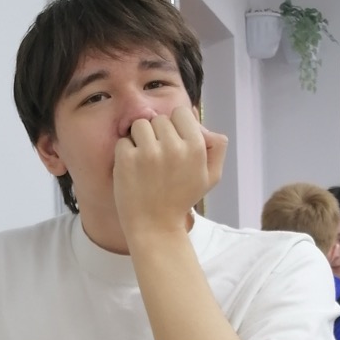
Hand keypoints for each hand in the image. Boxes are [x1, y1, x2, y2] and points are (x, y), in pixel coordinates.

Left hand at [113, 107, 227, 241]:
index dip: (176, 126)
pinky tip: (133, 170)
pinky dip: (125, 152)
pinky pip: (123, 140)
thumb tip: (198, 114)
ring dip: (140, 140)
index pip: (181, 112)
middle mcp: (174, 147)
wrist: (155, 226)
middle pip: (159, 119)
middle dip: (157, 135)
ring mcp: (148, 153)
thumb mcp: (211, 176)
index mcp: (196, 148)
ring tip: (145, 162)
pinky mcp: (126, 160)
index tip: (173, 144)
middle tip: (159, 160)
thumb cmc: (182, 199)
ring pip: (140, 125)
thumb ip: (216, 145)